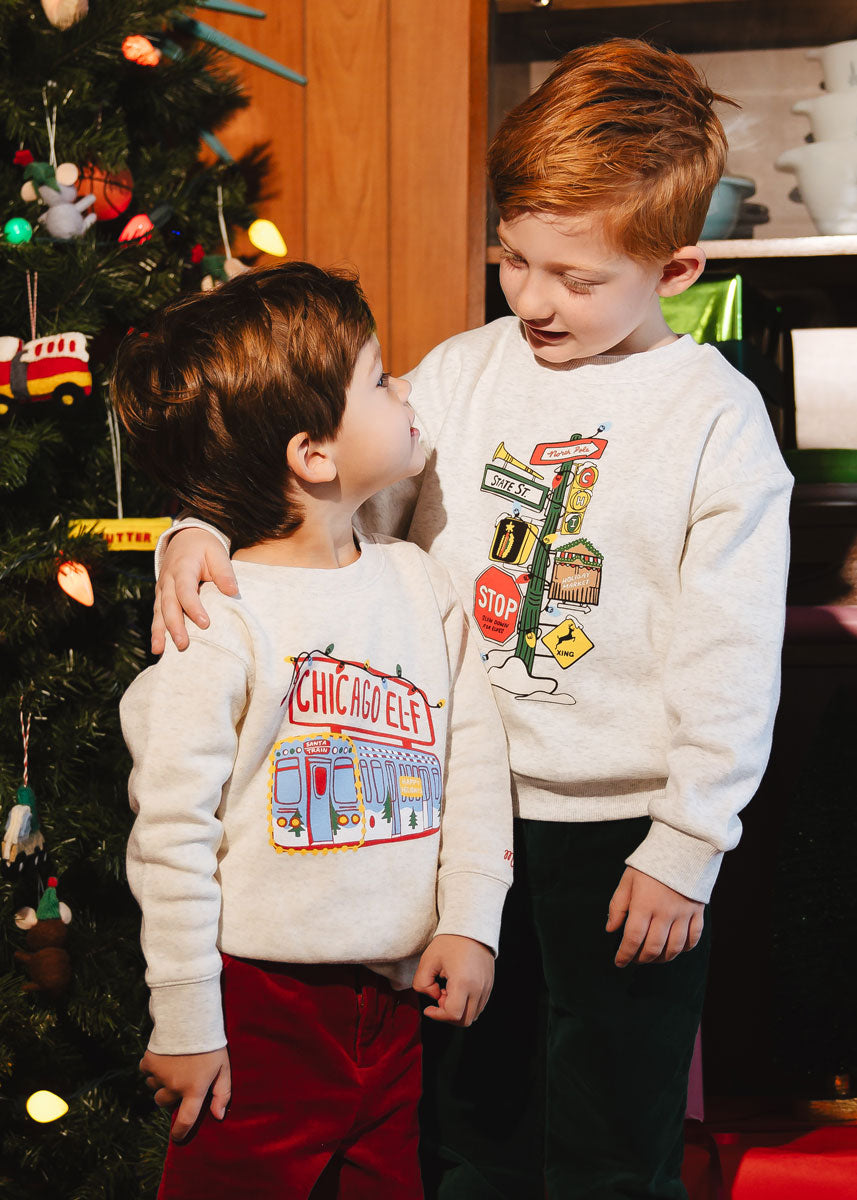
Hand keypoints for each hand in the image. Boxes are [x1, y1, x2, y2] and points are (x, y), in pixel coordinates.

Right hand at [139, 1047, 230, 1141]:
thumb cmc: (211, 1043)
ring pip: (154, 1087)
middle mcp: (174, 1086)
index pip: (186, 1119)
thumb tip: (218, 1116)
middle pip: (164, 1102)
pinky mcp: (149, 1062)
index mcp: (194, 1089)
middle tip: (180, 1080)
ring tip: (173, 1064)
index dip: (180, 1132)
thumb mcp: (224, 1067)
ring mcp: (160, 1075)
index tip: (177, 1137)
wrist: (191, 1017)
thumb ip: (222, 1093)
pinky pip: (146, 1071)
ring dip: (160, 1081)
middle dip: (170, 1096)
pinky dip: (152, 1067)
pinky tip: (164, 1055)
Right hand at [152, 529, 236, 653]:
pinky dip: (157, 630)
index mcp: (182, 568)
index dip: (193, 607)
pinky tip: (158, 648)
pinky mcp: (161, 596)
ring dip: (159, 632)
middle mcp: (168, 580)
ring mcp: (162, 589)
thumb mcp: (217, 553)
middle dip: (174, 626)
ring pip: (159, 612)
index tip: (205, 624)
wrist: (185, 538)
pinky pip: (157, 614)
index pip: (186, 590)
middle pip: (169, 605)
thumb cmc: (204, 547)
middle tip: (182, 644)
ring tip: (160, 651)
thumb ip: (224, 571)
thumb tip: (233, 592)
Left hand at [412, 934, 493, 1025]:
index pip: (453, 1014)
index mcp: (463, 982)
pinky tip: (459, 987)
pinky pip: (479, 1005)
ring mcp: (486, 987)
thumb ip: (422, 983)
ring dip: (459, 1009)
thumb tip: (433, 996)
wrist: (472, 926)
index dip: (438, 1015)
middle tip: (440, 996)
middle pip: (465, 1020)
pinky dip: (467, 1004)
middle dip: (449, 1015)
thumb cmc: (450, 941)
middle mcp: (478, 988)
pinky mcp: (489, 984)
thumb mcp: (428, 960)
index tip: (429, 1008)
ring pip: (473, 1014)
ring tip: (450, 989)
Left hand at [606, 867, 703, 967]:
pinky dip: (684, 949)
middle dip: (642, 958)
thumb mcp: (628, 880)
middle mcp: (665, 913)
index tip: (619, 962)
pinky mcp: (697, 912)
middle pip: (653, 948)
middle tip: (635, 959)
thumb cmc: (650, 864)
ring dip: (662, 958)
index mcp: (644, 904)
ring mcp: (683, 914)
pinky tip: (674, 949)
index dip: (624, 954)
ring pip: (674, 948)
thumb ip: (618, 906)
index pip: (633, 939)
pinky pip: (693, 939)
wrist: (682, 847)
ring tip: (652, 957)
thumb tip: (611, 929)